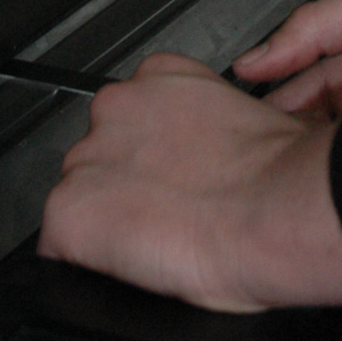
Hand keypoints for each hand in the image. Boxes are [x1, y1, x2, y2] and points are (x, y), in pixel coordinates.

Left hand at [38, 52, 341, 310]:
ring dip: (106, 219)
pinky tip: (129, 264)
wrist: (276, 210)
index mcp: (161, 76)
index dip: (151, 157)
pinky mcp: (70, 211)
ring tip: (154, 242)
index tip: (171, 178)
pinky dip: (86, 259)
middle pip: (101, 153)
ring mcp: (88, 158)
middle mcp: (116, 106)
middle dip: (125, 185)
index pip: (132, 116)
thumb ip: (214, 124)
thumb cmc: (281, 177)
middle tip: (166, 214)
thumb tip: (222, 154)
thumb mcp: (252, 120)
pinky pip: (60, 244)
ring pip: (80, 194)